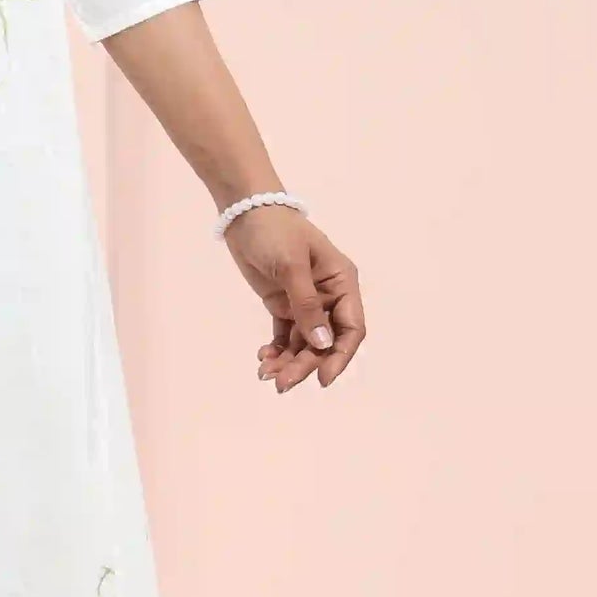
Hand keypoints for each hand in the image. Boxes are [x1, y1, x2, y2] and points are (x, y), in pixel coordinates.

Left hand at [224, 209, 363, 390]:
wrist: (245, 213)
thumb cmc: (275, 231)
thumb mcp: (291, 266)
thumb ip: (306, 305)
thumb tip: (323, 344)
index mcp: (341, 283)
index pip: (351, 328)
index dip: (340, 356)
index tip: (323, 378)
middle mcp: (328, 297)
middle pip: (324, 342)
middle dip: (306, 364)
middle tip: (282, 383)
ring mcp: (305, 302)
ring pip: (303, 343)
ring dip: (289, 361)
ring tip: (266, 374)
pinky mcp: (282, 304)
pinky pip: (286, 335)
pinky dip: (277, 350)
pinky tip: (264, 359)